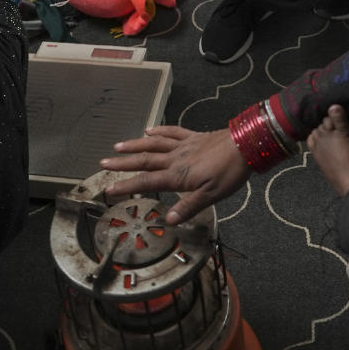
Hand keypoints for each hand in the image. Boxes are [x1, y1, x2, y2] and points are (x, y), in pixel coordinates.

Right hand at [100, 126, 250, 224]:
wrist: (245, 145)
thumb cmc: (230, 172)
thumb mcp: (211, 196)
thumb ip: (188, 207)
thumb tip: (168, 220)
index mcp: (178, 175)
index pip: (146, 182)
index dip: (126, 186)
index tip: (109, 190)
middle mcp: (176, 158)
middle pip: (144, 161)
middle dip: (122, 164)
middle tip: (103, 163)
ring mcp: (184, 145)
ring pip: (154, 144)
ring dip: (135, 145)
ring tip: (118, 146)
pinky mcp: (194, 136)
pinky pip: (172, 131)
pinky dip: (159, 130)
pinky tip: (149, 129)